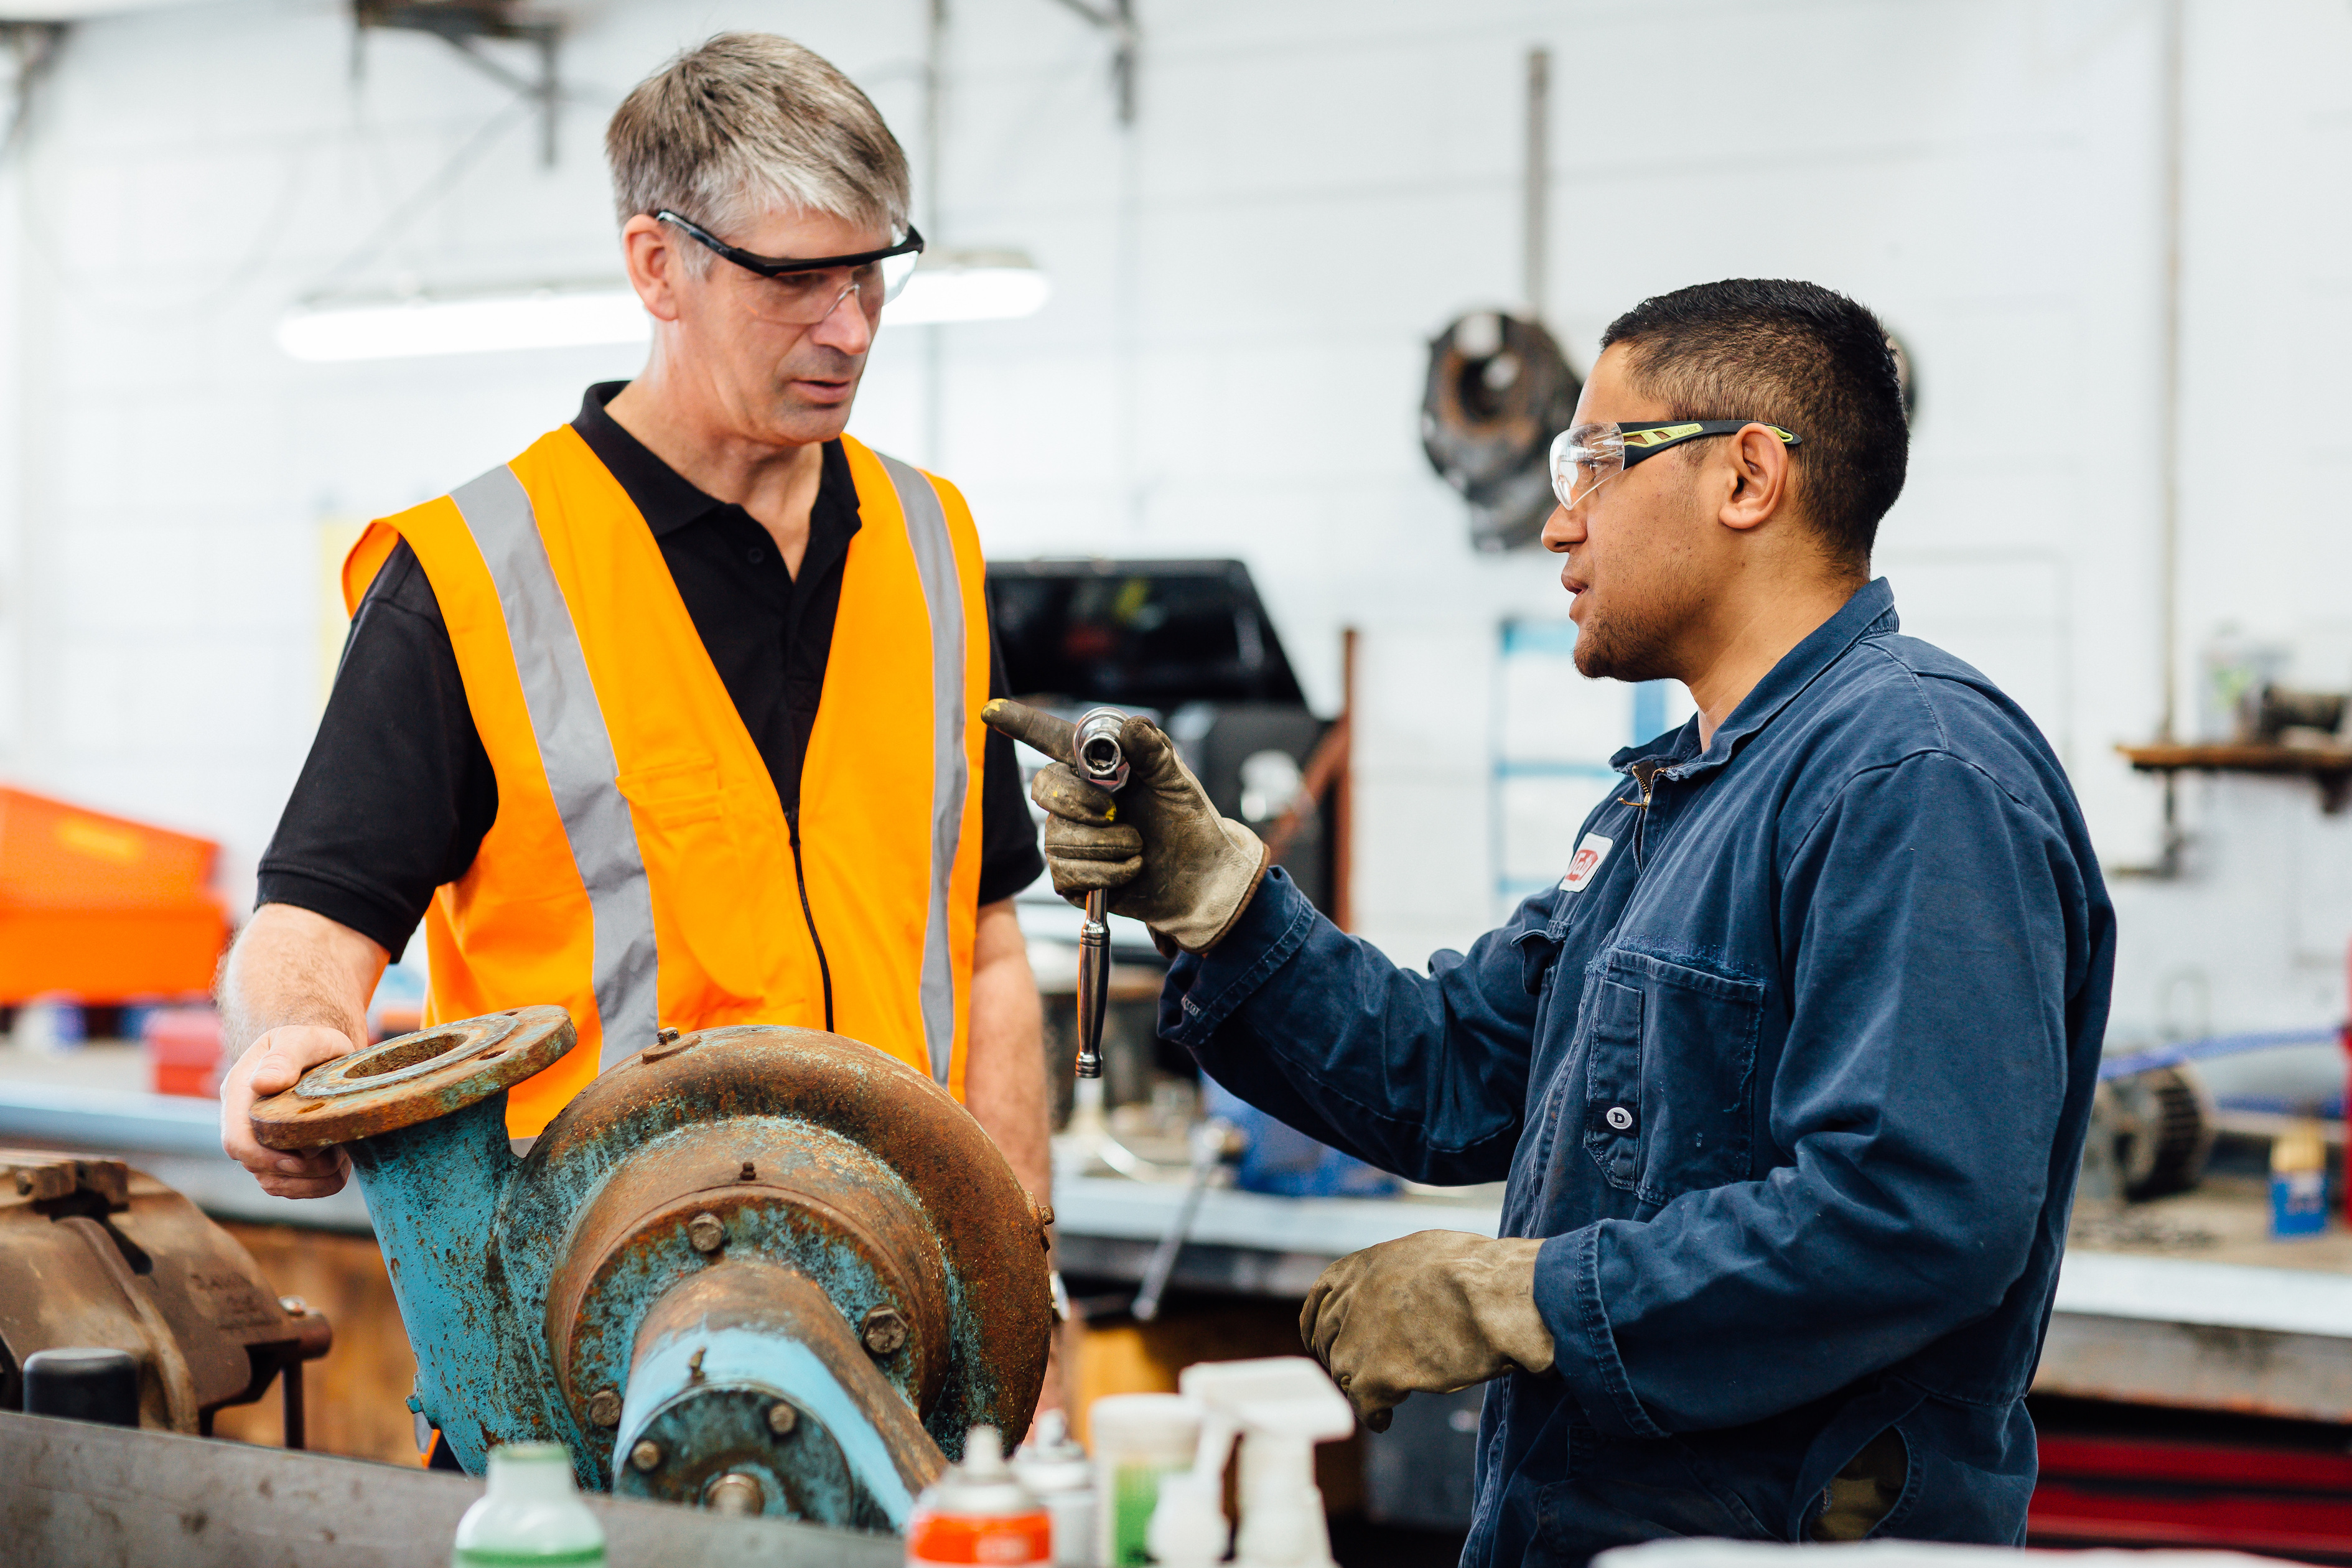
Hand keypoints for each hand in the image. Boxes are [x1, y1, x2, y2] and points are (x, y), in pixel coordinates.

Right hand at [220, 1025, 358, 1198]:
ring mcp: (261, 1144)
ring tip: (343, 1154)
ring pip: (275, 1183)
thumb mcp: (302, 1040)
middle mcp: (244, 1125)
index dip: (263, 1158)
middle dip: (299, 1170)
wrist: (324, 1056)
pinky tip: (343, 1164)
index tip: (302, 1158)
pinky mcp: (283, 1158)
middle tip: (337, 1153)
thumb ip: (284, 1057)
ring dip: (312, 1180)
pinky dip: (319, 1185)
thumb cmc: (312, 1045)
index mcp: (240, 1095)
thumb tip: (263, 1083)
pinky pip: (293, 1187)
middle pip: (258, 1168)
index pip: (237, 1141)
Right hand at [982, 700, 1270, 953]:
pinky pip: (1067, 872)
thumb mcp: (1178, 782)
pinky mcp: (1071, 875)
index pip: (1051, 739)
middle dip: (1078, 802)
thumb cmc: (1189, 823)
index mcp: (1098, 766)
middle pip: (1044, 788)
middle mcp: (1076, 798)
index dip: (1019, 724)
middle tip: (1115, 812)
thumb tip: (1130, 725)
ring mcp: (1069, 836)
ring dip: (1107, 845)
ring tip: (1138, 848)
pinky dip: (1106, 873)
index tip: (991, 710)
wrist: (1202, 879)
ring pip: (1059, 837)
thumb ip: (1154, 752)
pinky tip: (1130, 869)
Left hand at [1300, 1230, 1552, 1430]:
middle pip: (1329, 1339)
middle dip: (1339, 1357)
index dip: (1318, 1324)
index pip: (1320, 1299)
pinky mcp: (1376, 1376)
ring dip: (1361, 1386)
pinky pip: (1364, 1405)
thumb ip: (1400, 1273)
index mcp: (1362, 1267)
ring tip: (1387, 1393)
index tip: (1317, 1341)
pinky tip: (1386, 1419)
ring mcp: (1358, 1339)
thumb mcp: (1426, 1254)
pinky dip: (1374, 1415)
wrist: (1497, 1296)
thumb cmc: (1480, 1274)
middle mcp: (1351, 1300)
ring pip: (1344, 1373)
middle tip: (1358, 1374)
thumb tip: (1403, 1289)